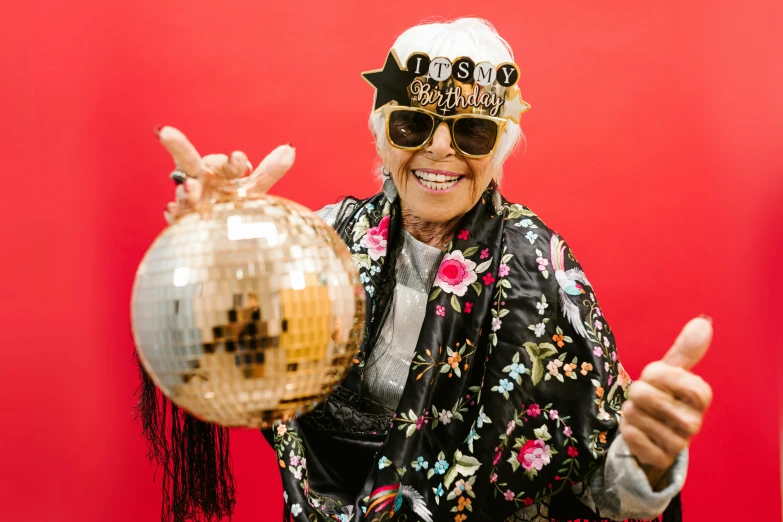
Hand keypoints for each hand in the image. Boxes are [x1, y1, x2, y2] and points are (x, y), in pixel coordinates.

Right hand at [156, 126, 295, 223]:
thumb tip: (290, 149)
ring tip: (191, 187)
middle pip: (187, 159)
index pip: (227, 163)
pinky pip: (176, 214)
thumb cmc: (236, 201)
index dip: (233, 162)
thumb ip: (270, 170)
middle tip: (165, 133)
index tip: (240, 159)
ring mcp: (190, 199)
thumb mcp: (254, 188)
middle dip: (177, 145)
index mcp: (219, 169)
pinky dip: (174, 212)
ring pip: (184, 190)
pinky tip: (172, 210)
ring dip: (186, 189)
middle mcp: (201, 179)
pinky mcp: (184, 219)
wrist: (225, 229)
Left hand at [620, 317, 712, 485]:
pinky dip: (627, 429)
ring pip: (634, 415)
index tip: (655, 377)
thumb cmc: (665, 396)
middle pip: (645, 395)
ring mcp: (678, 443)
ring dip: (630, 412)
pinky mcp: (660, 459)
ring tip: (642, 415)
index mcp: (701, 395)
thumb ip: (686, 349)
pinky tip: (638, 431)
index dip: (654, 374)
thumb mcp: (672, 372)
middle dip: (636, 392)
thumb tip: (703, 321)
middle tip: (644, 398)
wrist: (657, 437)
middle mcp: (694, 421)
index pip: (668, 374)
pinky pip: (631, 435)